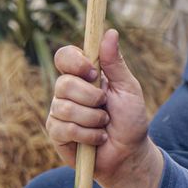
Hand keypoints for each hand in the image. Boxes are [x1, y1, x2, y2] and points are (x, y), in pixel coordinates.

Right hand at [45, 28, 162, 187]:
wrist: (129, 156)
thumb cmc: (130, 121)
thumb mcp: (128, 89)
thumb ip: (116, 63)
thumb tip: (110, 32)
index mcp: (84, 76)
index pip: (65, 56)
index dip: (74, 62)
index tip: (93, 72)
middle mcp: (68, 90)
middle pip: (64, 83)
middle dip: (91, 98)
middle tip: (106, 107)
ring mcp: (59, 112)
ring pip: (64, 107)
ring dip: (92, 119)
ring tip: (104, 126)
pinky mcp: (57, 133)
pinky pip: (64, 128)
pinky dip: (87, 135)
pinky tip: (96, 140)